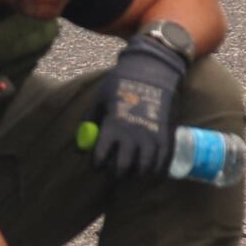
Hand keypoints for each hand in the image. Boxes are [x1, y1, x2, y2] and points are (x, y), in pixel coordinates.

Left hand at [88, 20, 194, 180]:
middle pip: (123, 168)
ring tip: (131, 172)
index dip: (97, 164)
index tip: (97, 165)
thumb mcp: (99, 99)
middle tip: (113, 172)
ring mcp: (152, 137)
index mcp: (113, 126)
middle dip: (116, 173)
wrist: (152, 71)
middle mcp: (133, 135)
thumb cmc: (121, 84)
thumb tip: (79, 148)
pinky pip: (162, 162)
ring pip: (144, 169)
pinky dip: (155, 171)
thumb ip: (88, 123)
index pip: (101, 156)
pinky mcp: (167, 137)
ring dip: (136, 174)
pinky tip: (149, 171)